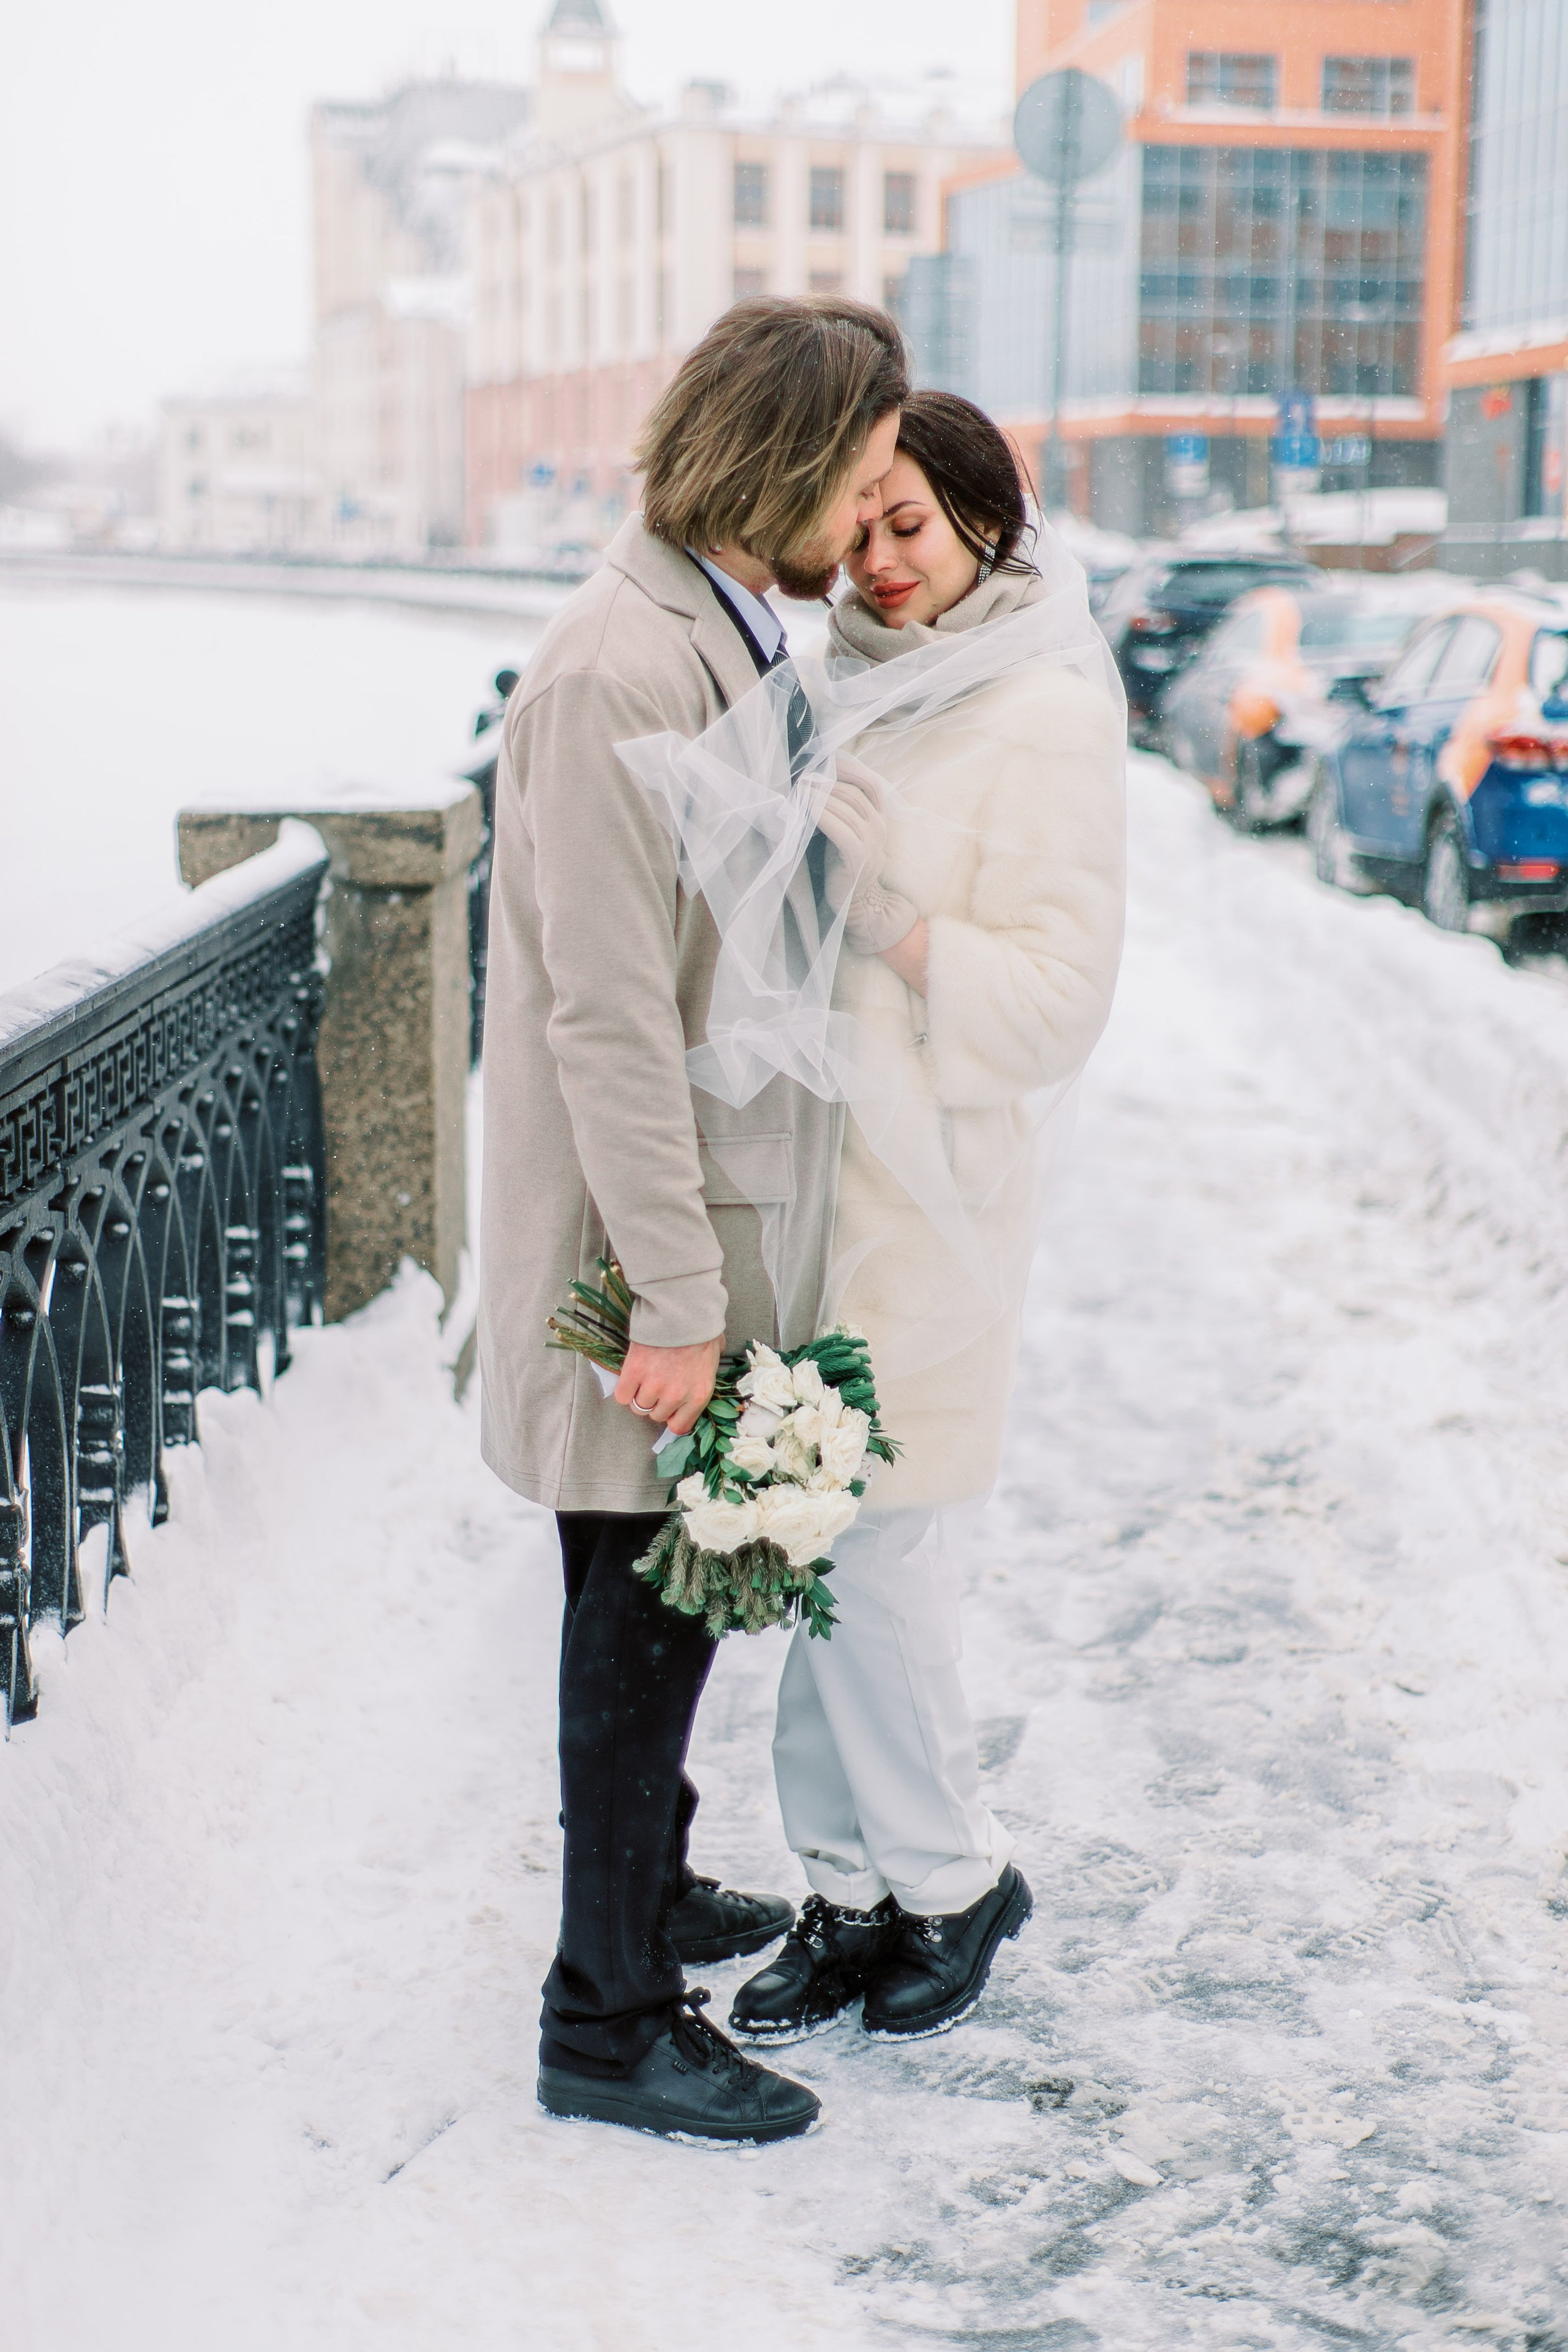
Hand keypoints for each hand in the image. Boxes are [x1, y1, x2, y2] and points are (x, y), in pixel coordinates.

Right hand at [615, 1335, 722, 1436]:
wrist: (683, 1309)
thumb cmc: (702, 1330)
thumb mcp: (714, 1359)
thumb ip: (704, 1376)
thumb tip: (697, 1379)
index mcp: (699, 1395)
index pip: (679, 1426)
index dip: (672, 1417)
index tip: (669, 1409)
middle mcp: (676, 1395)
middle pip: (656, 1415)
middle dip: (656, 1403)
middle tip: (657, 1384)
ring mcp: (654, 1385)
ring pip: (639, 1407)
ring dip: (640, 1395)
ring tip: (644, 1378)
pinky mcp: (634, 1372)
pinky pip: (623, 1395)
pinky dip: (625, 1389)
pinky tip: (632, 1377)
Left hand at [816, 752, 917, 953]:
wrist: (856, 903)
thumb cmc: (842, 866)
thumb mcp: (844, 832)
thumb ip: (839, 810)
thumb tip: (812, 783)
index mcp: (878, 818)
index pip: (870, 783)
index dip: (849, 769)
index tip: (824, 761)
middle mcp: (879, 827)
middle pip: (854, 793)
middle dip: (826, 782)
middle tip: (800, 777)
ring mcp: (871, 842)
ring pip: (846, 808)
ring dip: (819, 796)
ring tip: (798, 790)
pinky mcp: (858, 856)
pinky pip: (840, 828)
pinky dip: (821, 814)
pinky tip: (805, 808)